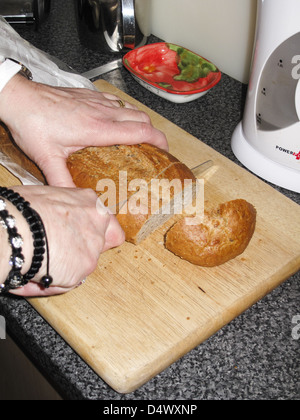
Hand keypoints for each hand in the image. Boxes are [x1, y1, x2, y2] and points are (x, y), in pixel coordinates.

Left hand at [0, 75, 167, 186]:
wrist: (19, 98)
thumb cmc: (33, 124)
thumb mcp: (47, 158)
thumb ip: (63, 182)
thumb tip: (76, 200)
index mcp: (98, 128)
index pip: (140, 130)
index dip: (158, 139)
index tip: (165, 150)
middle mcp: (102, 112)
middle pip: (141, 117)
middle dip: (153, 132)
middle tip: (152, 148)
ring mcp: (96, 101)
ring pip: (130, 107)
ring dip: (139, 120)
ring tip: (138, 136)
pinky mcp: (87, 95)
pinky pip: (116, 101)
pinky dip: (124, 111)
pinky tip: (115, 120)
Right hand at [8, 185, 124, 296]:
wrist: (15, 230)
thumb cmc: (22, 209)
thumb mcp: (45, 194)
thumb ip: (61, 202)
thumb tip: (56, 204)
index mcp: (87, 200)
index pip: (104, 216)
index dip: (90, 226)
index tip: (77, 232)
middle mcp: (97, 222)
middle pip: (107, 239)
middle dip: (89, 247)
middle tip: (65, 251)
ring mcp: (93, 246)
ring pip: (87, 262)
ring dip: (69, 266)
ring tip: (42, 261)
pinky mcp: (84, 269)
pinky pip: (70, 280)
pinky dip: (55, 281)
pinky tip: (38, 273)